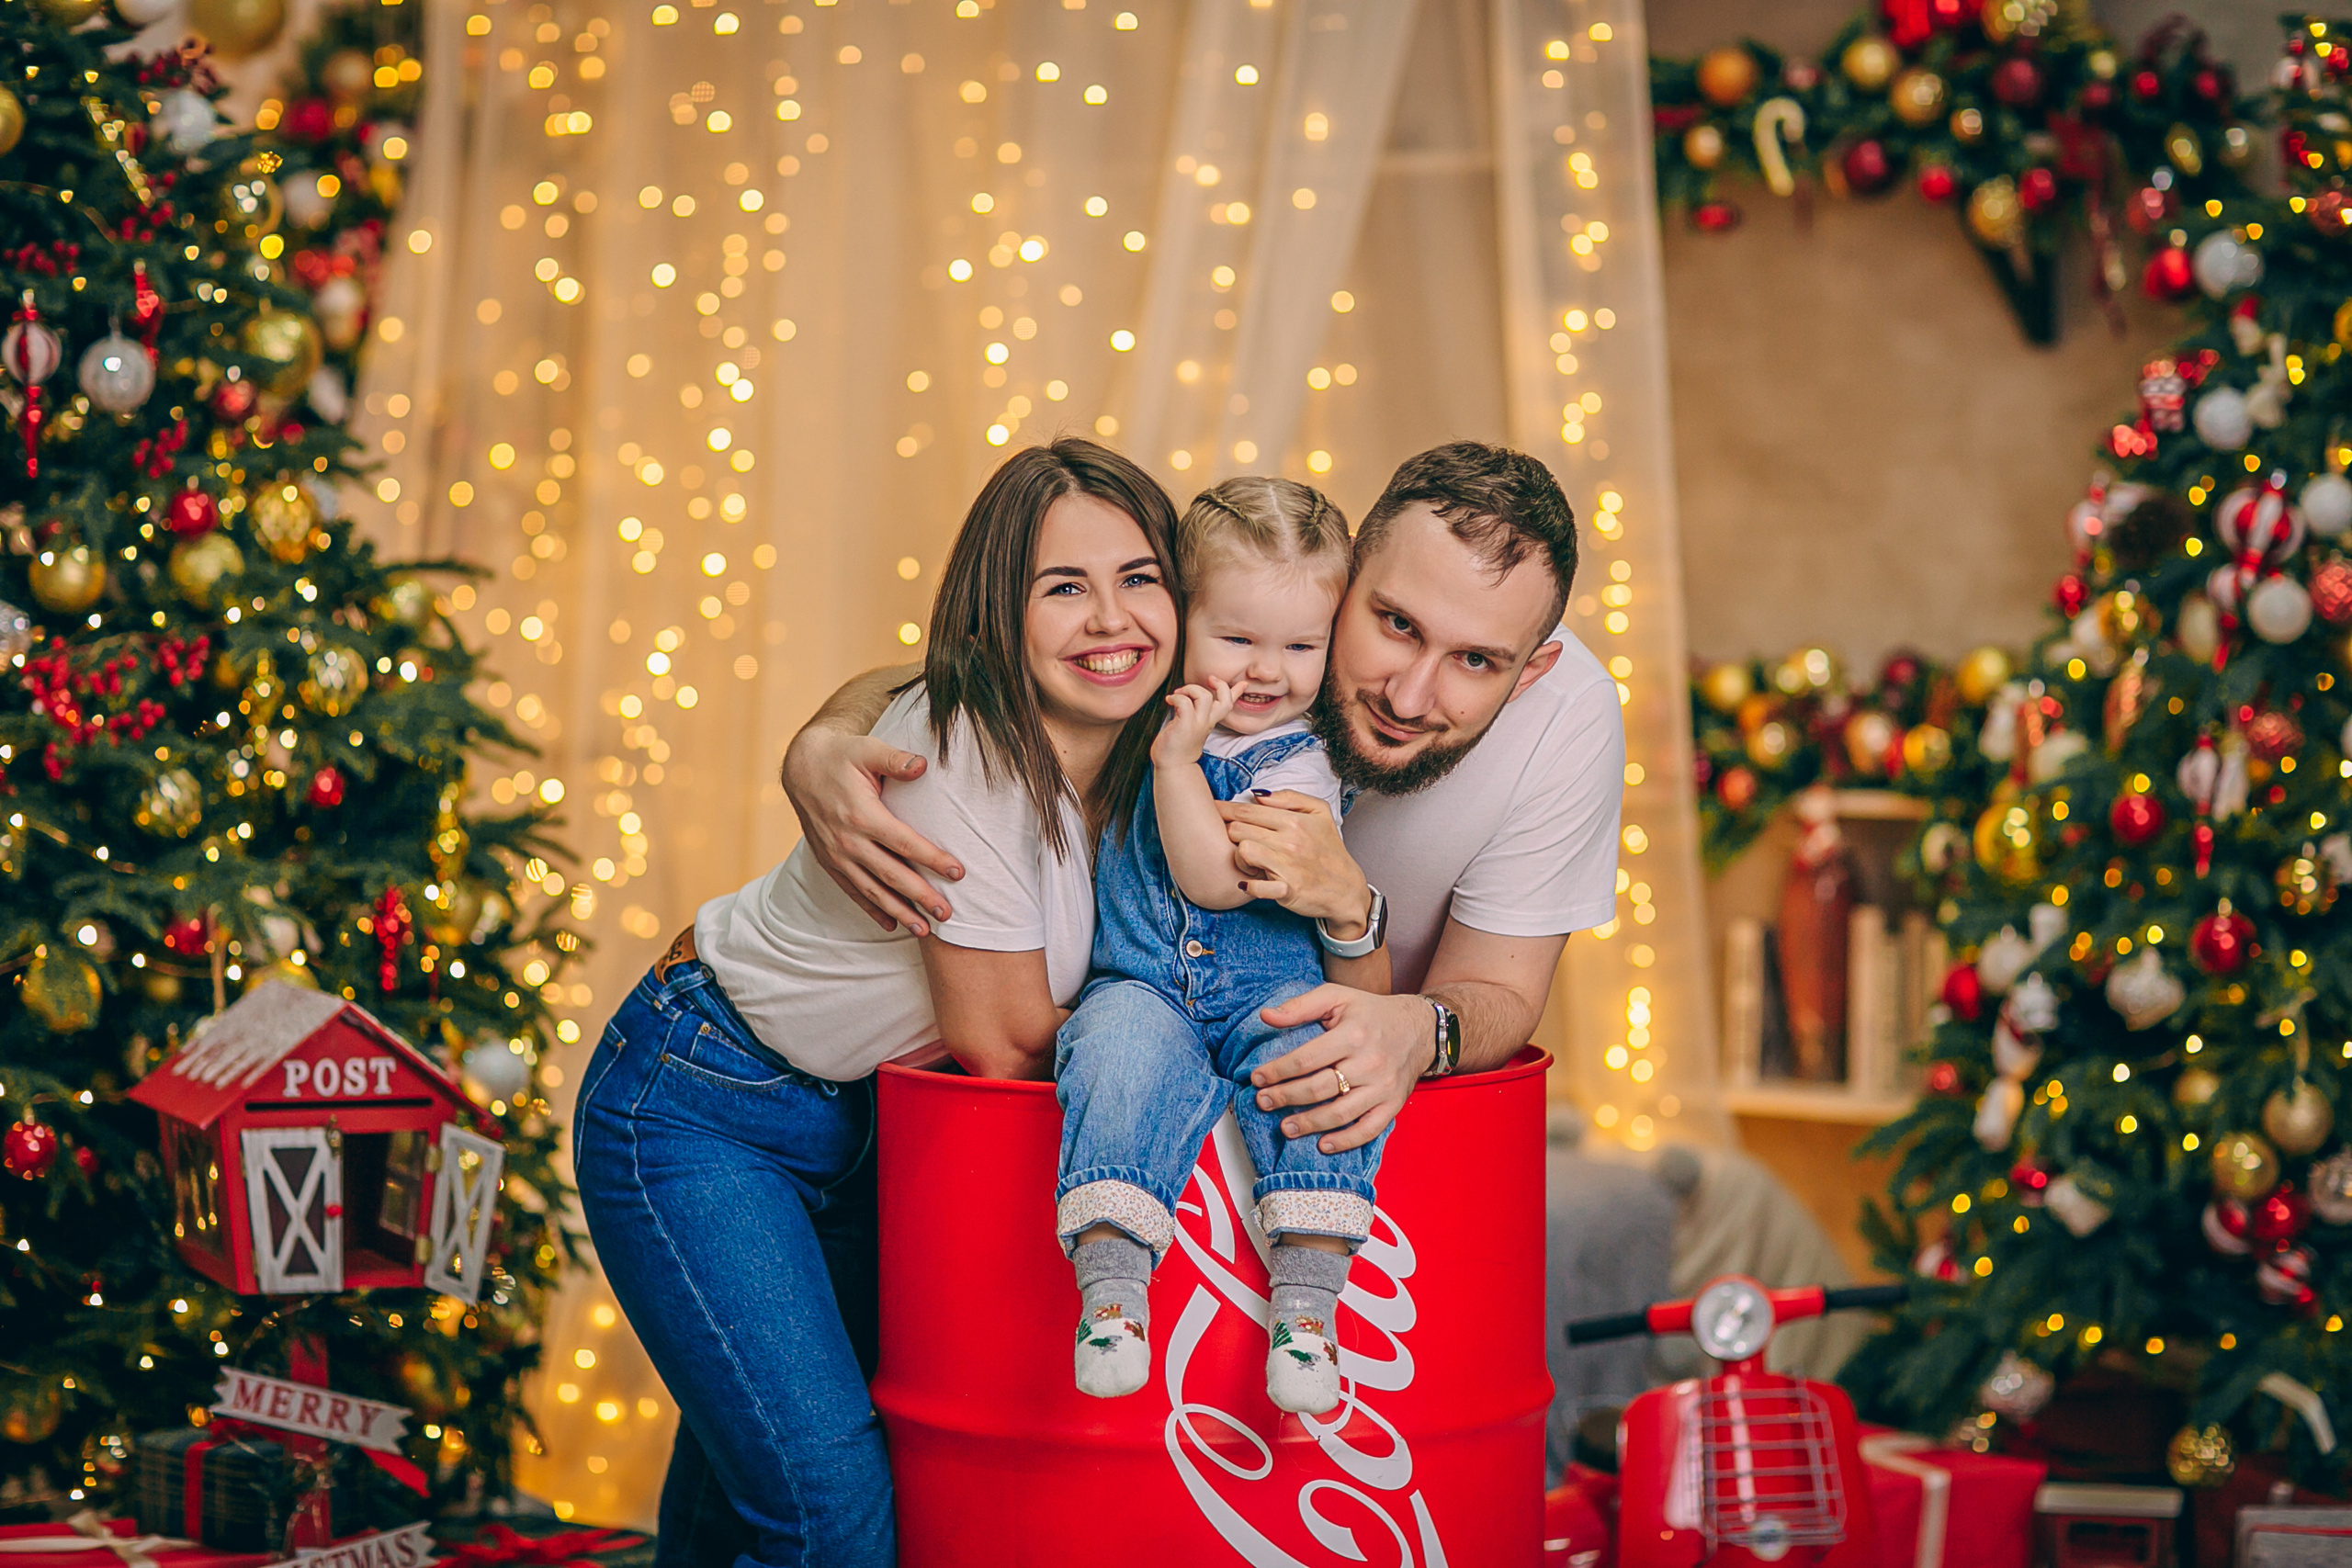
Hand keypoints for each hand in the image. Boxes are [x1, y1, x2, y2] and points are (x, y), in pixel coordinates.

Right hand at [782, 728, 962, 934]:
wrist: (801, 767)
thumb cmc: (842, 756)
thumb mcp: (867, 749)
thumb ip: (895, 759)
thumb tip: (923, 765)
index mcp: (862, 815)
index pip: (905, 843)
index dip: (933, 859)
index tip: (958, 873)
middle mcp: (848, 841)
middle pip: (891, 875)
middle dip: (921, 897)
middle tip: (948, 914)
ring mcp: (837, 856)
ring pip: (872, 891)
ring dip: (899, 912)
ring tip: (924, 930)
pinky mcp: (830, 862)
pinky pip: (853, 892)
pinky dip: (872, 910)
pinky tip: (891, 925)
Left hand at [1150, 679, 1236, 768]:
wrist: (1173, 765)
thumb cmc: (1178, 745)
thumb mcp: (1191, 726)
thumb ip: (1194, 713)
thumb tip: (1189, 699)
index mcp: (1210, 721)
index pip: (1228, 705)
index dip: (1237, 692)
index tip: (1244, 684)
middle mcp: (1207, 722)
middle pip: (1224, 699)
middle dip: (1219, 684)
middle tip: (1208, 680)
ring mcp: (1197, 724)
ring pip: (1203, 696)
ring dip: (1190, 689)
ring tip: (1179, 693)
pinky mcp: (1185, 725)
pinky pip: (1184, 703)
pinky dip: (1176, 697)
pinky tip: (1169, 700)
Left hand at [1217, 791, 1369, 931]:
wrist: (1346, 888)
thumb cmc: (1329, 850)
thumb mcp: (1320, 813)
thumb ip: (1290, 797)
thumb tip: (1259, 794)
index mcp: (1294, 821)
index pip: (1247, 810)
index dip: (1225, 809)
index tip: (1213, 810)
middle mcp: (1289, 841)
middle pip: (1237, 829)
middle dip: (1230, 833)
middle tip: (1235, 840)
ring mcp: (1287, 866)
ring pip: (1242, 852)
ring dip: (1238, 857)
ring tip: (1248, 861)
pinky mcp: (1285, 890)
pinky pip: (1254, 886)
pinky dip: (1248, 885)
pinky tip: (1250, 882)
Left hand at [1250, 988, 1436, 1152]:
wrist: (1419, 1028)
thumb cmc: (1371, 1013)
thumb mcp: (1337, 997)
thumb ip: (1300, 1006)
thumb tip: (1266, 1016)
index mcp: (1353, 1034)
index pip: (1306, 1059)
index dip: (1277, 1071)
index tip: (1257, 1078)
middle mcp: (1369, 1062)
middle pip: (1319, 1088)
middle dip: (1285, 1097)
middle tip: (1263, 1102)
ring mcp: (1382, 1087)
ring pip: (1340, 1113)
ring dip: (1308, 1124)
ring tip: (1285, 1127)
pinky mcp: (1392, 1104)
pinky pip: (1368, 1130)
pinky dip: (1345, 1141)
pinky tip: (1322, 1145)